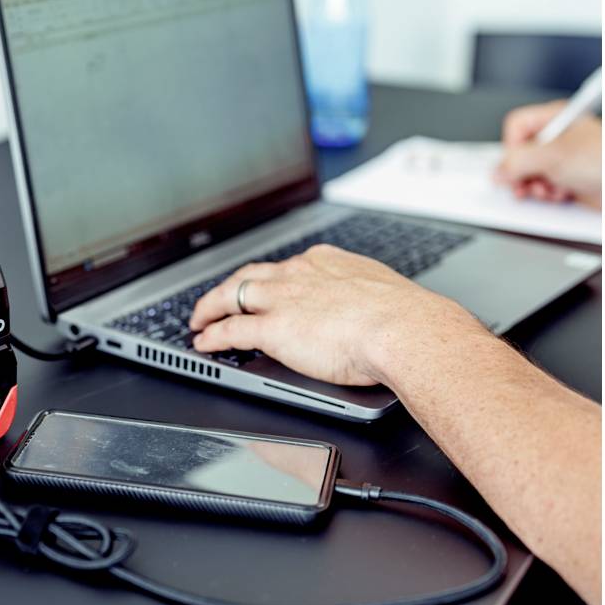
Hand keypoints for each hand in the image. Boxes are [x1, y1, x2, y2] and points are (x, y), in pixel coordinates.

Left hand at [188, 245, 483, 386]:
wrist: (404, 330)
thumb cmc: (405, 318)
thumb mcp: (380, 294)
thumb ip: (363, 298)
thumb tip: (370, 312)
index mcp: (324, 262)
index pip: (284, 267)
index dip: (267, 279)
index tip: (262, 285)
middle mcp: (297, 274)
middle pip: (249, 276)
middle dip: (229, 288)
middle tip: (216, 299)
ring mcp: (281, 300)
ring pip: (230, 296)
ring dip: (209, 308)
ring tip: (199, 319)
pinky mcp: (271, 329)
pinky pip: (229, 330)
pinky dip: (211, 336)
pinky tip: (202, 342)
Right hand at [495, 101, 601, 208]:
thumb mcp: (553, 156)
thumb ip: (517, 161)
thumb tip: (498, 170)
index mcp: (556, 118)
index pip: (516, 127)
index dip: (511, 147)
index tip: (515, 163)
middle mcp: (557, 137)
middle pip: (519, 153)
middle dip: (522, 173)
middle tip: (526, 182)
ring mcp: (562, 159)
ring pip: (529, 173)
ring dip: (536, 186)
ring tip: (550, 188)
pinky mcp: (568, 178)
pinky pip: (543, 186)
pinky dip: (548, 193)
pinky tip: (561, 193)